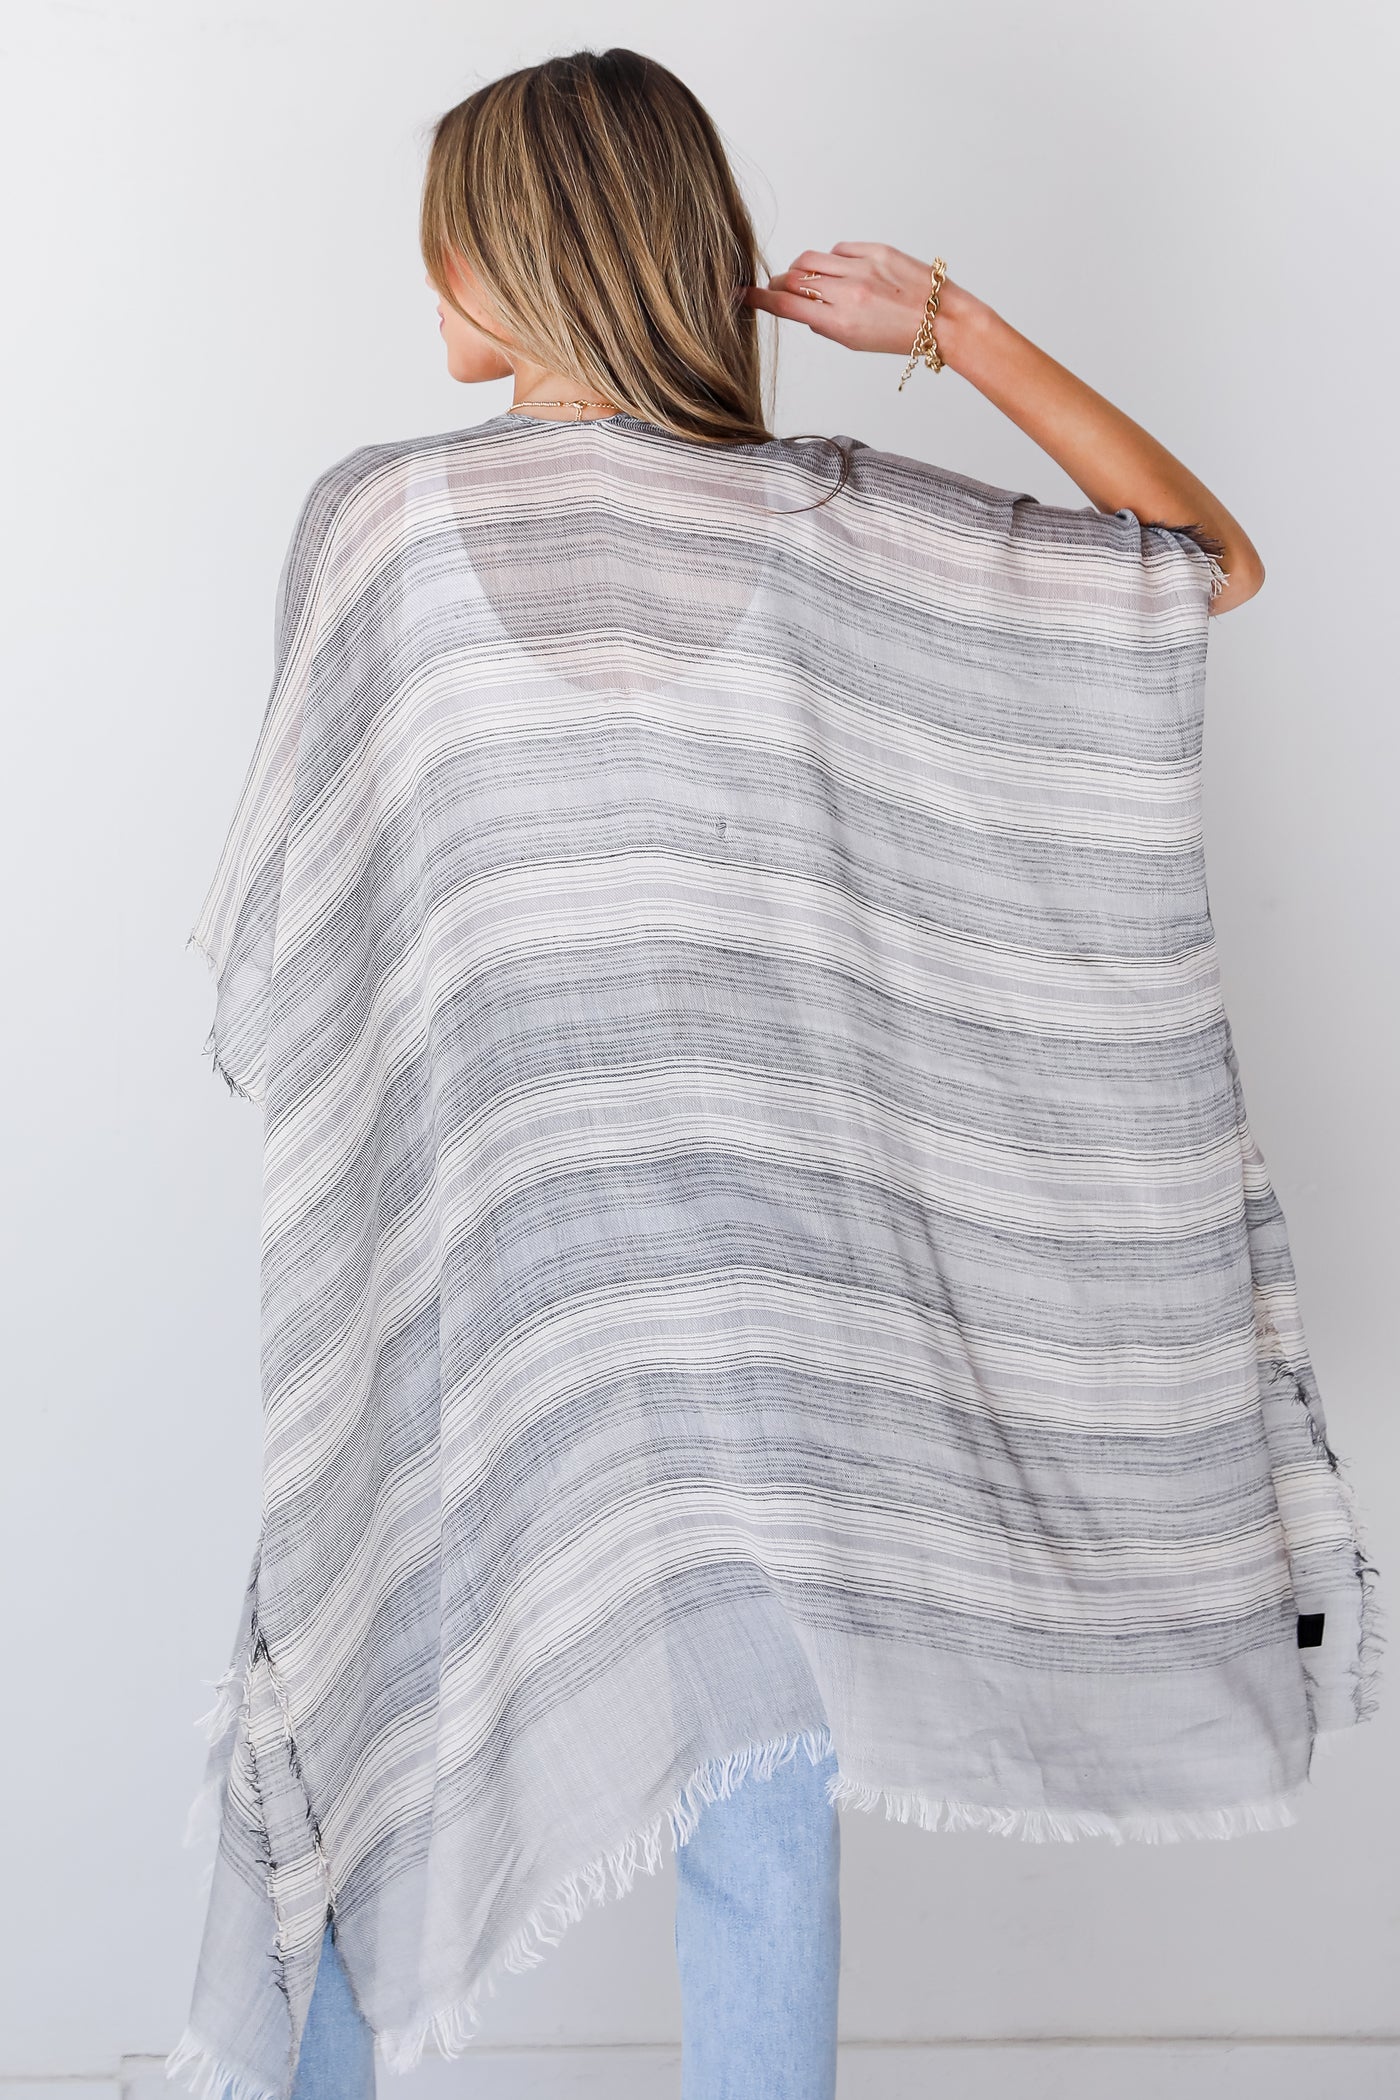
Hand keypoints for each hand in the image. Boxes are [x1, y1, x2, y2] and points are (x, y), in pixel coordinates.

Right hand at [743, 243, 979, 363]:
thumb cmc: (901, 336)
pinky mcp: (875, 249)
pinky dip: (831, 260)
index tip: (742, 295)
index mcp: (840, 321)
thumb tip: (801, 310)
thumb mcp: (856, 342)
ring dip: (801, 270)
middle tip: (778, 291)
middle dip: (779, 285)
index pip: (786, 306)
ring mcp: (861, 267)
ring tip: (809, 282)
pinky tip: (841, 272)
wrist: (943, 319)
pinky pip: (838, 250)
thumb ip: (825, 325)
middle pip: (793, 279)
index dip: (759, 300)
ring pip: (811, 260)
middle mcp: (847, 291)